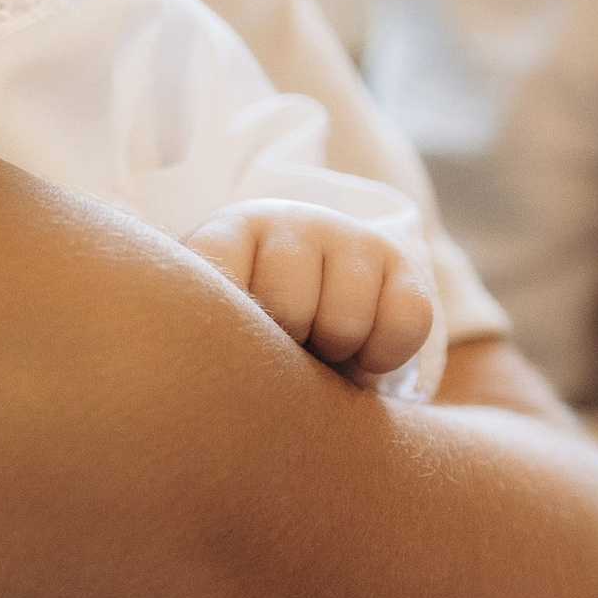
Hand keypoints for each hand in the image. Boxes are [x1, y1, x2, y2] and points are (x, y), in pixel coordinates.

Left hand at [189, 200, 437, 386]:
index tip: (229, 347)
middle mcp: (287, 223)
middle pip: (288, 308)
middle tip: (284, 350)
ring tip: (320, 350)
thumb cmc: (251, 332)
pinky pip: (406, 320)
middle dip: (287, 348)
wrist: (314, 305)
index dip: (230, 331)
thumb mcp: (215, 327)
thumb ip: (201, 332)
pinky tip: (364, 355)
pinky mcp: (400, 261)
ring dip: (336, 354)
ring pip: (345, 322)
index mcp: (227, 236)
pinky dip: (384, 355)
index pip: (216, 276)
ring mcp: (346, 236)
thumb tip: (192, 374)